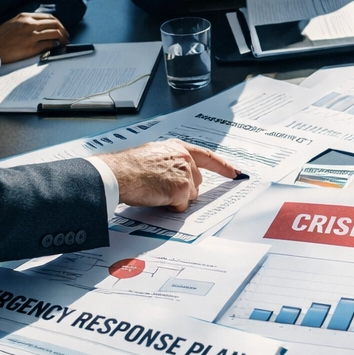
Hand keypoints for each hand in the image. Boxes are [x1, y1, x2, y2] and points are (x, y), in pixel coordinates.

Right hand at [0, 12, 68, 63]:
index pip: (48, 17)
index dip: (57, 23)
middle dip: (63, 30)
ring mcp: (31, 35)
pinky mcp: (31, 47)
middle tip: (66, 36)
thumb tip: (41, 26)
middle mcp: (29, 24)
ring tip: (64, 42)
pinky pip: (48, 44)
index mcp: (25, 17)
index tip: (60, 28)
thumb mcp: (13, 23)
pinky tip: (55, 47)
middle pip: (54, 23)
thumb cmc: (0, 37)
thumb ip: (26, 22)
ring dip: (62, 38)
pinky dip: (54, 45)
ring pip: (54, 33)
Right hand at [98, 139, 240, 212]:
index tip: (235, 172)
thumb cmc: (128, 166)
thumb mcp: (153, 155)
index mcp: (177, 148)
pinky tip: (156, 197)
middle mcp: (184, 158)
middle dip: (182, 189)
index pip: (206, 156)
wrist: (118, 173)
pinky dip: (170, 206)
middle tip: (160, 187)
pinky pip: (181, 206)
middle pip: (196, 183)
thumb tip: (173, 176)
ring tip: (155, 190)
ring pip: (190, 196)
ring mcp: (185, 173)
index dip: (222, 166)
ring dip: (175, 198)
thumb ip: (170, 162)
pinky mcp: (182, 188)